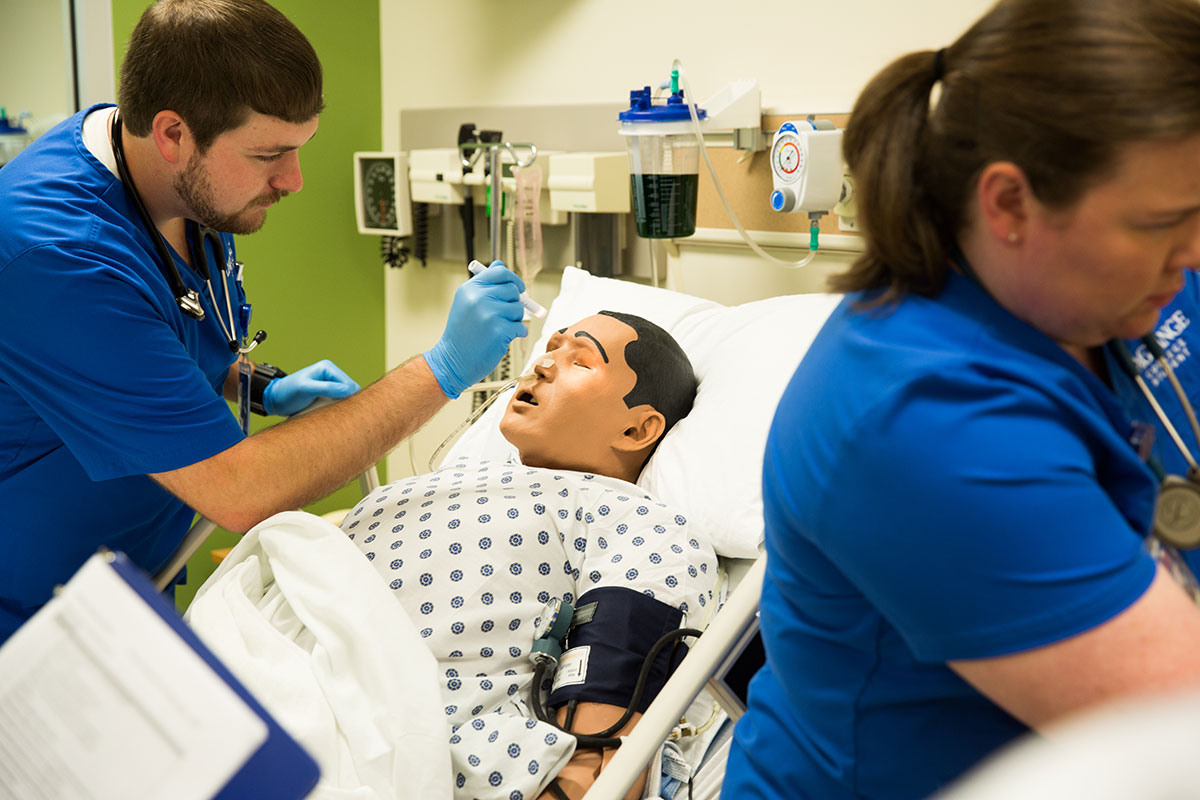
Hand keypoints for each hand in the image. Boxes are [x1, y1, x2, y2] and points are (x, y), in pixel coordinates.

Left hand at [263, 359, 359, 415]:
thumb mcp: (306, 389)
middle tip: (336, 413)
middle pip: (351, 391)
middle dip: (347, 403)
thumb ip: (326, 388)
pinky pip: (339, 404)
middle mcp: (331, 375)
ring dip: (342, 408)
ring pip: (346, 399)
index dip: (349, 397)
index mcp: (328, 368)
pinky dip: (337, 410)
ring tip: (331, 414)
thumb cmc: (287, 392)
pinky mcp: (327, 395)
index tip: (341, 410)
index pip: (350, 384)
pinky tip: (330, 415)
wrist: (275, 400)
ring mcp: (329, 386)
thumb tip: (348, 390)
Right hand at [424, 260, 527, 397]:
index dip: (513, 279)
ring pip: (519, 309)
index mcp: (470, 288)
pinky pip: (520, 326)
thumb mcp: (466, 303)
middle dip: (514, 302)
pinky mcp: (499, 330)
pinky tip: (504, 338)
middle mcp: (478, 298)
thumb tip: (500, 265)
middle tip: (506, 315)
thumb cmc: (462, 334)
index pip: (500, 271)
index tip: (519, 287)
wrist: (452, 361)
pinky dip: (517, 333)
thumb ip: (483, 285)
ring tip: (500, 328)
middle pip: (513, 290)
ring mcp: (489, 314)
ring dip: (515, 320)